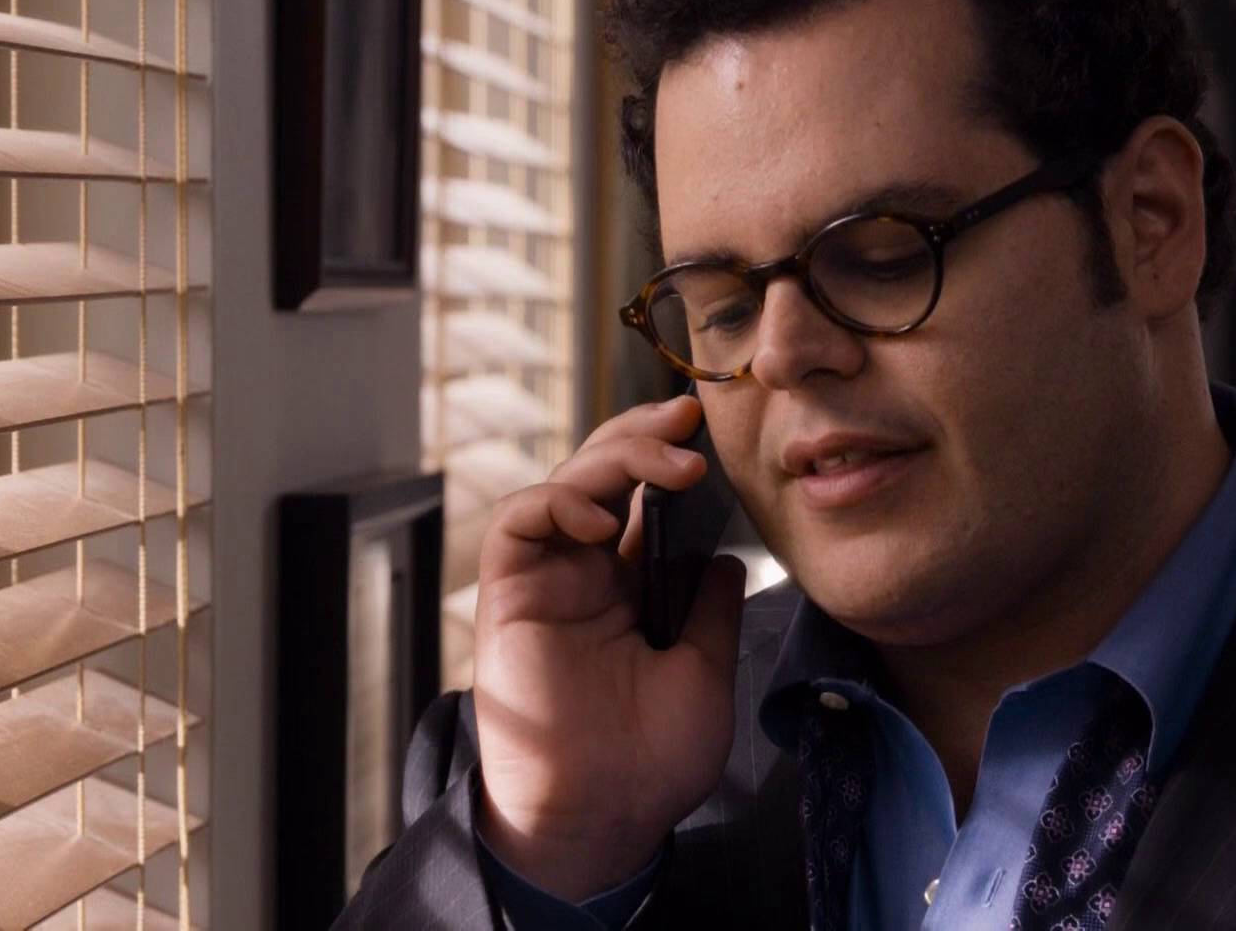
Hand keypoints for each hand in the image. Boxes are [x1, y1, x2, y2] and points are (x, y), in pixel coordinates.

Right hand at [472, 394, 746, 900]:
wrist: (600, 816)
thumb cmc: (649, 760)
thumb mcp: (705, 672)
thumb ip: (708, 609)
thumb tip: (726, 557)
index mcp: (628, 587)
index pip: (641, 498)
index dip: (666, 455)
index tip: (707, 431)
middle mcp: (583, 573)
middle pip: (602, 475)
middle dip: (643, 435)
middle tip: (689, 419)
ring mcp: (545, 580)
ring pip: (565, 484)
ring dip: (615, 459)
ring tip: (672, 467)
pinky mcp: (510, 595)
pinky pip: (520, 522)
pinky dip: (559, 503)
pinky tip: (606, 522)